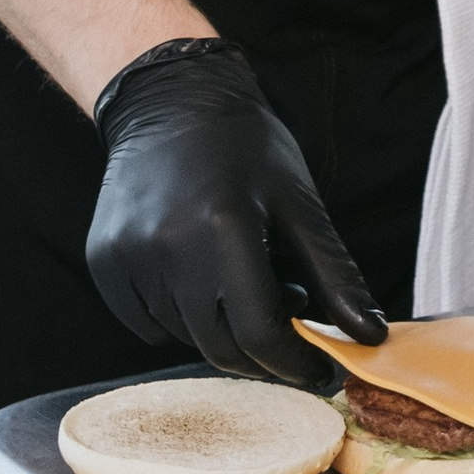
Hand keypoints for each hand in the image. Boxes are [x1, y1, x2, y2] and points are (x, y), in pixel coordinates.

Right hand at [86, 41, 387, 387]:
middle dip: (264, 351)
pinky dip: (181, 315)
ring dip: (222, 326)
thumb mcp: (300, 202)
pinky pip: (148, 323)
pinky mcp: (103, 263)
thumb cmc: (246, 147)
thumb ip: (334, 275)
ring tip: (244, 275)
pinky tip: (199, 272)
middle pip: (221, 346)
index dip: (296, 363)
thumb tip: (370, 337)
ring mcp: (127, 258)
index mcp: (223, 227)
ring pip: (186, 336)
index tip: (323, 372)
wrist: (171, 101)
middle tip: (292, 320)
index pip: (260, 333)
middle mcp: (166, 247)